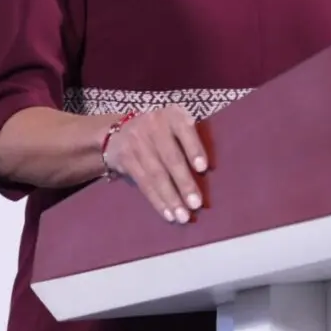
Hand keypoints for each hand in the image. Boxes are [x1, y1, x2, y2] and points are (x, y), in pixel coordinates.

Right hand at [101, 106, 207, 223]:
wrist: (119, 132)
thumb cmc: (161, 132)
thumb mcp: (174, 125)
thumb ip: (189, 140)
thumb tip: (210, 172)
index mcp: (172, 115)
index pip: (185, 130)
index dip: (194, 149)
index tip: (203, 168)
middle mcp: (153, 124)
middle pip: (171, 158)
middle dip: (184, 183)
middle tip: (196, 204)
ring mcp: (137, 141)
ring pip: (156, 174)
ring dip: (171, 198)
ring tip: (183, 216)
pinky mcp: (125, 158)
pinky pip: (143, 182)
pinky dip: (157, 200)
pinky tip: (167, 213)